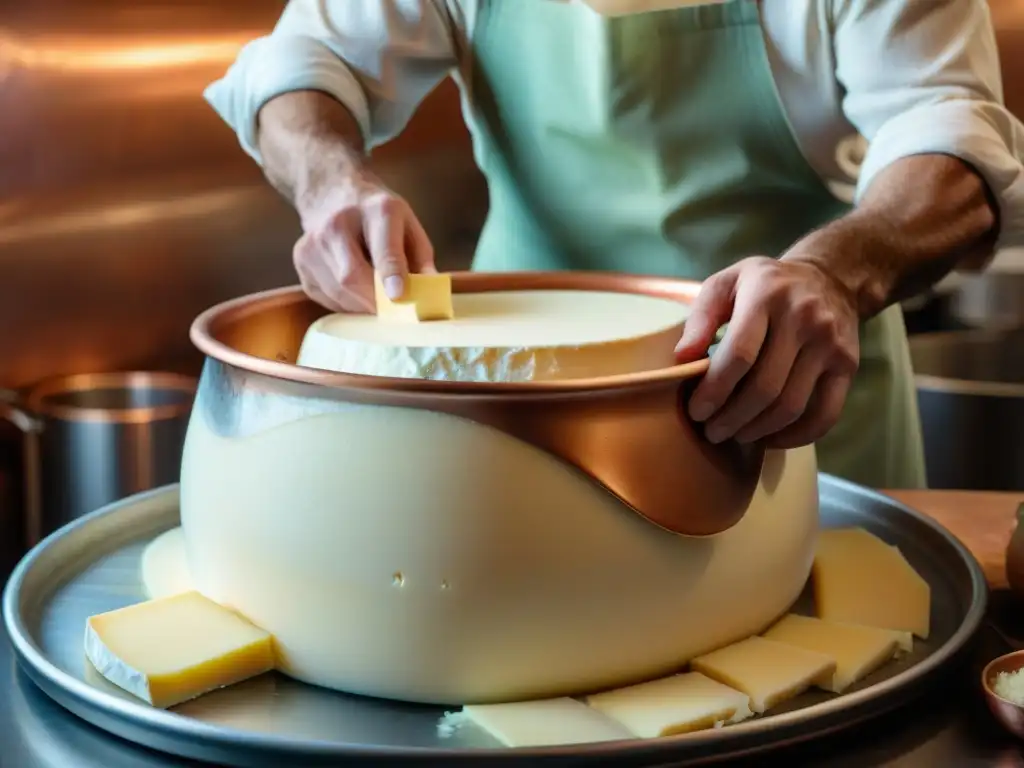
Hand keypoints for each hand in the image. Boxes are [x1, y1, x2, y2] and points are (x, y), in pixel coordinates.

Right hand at [293, 171, 435, 312]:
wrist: (331, 191)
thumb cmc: (378, 214)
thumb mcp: (408, 224)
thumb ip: (421, 258)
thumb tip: (428, 293)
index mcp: (377, 210)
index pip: (383, 247)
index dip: (390, 273)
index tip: (398, 295)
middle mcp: (339, 222)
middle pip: (352, 275)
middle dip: (374, 302)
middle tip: (391, 313)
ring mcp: (314, 241)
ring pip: (338, 291)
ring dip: (360, 304)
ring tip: (373, 298)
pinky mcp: (301, 259)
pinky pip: (325, 296)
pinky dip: (344, 302)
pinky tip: (353, 290)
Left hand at [674, 256, 859, 448]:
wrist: (831, 278)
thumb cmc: (766, 285)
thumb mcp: (726, 283)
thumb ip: (700, 317)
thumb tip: (682, 359)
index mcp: (767, 294)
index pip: (739, 354)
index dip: (714, 390)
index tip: (696, 411)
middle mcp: (804, 318)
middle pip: (765, 387)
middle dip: (732, 418)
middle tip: (712, 431)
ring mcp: (830, 344)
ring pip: (792, 405)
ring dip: (758, 430)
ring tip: (736, 435)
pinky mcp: (848, 365)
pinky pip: (825, 414)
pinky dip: (796, 436)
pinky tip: (771, 438)